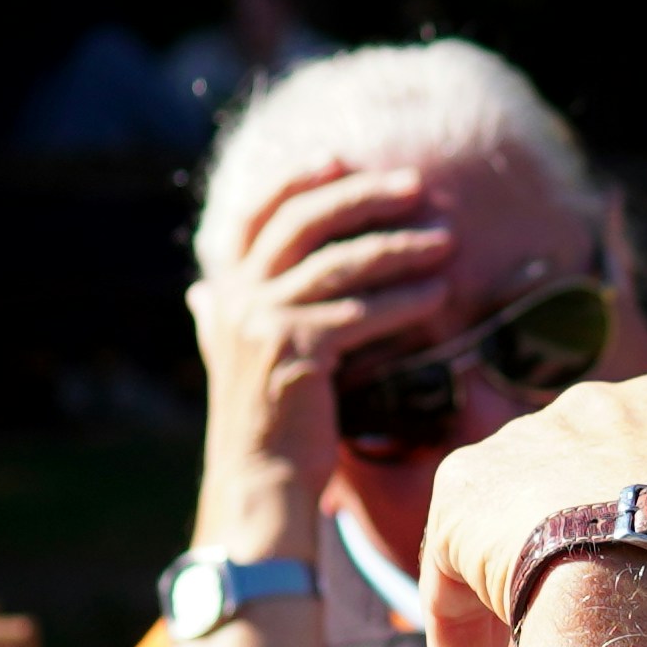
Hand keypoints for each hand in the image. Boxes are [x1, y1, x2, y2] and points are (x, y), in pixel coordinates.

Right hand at [184, 163, 458, 555]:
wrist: (260, 487)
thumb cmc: (263, 427)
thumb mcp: (232, 362)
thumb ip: (220, 320)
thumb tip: (199, 291)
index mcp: (225, 293)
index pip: (257, 215)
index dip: (297, 181)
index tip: (341, 159)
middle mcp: (238, 298)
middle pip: (305, 222)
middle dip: (365, 197)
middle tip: (417, 185)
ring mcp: (264, 322)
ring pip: (342, 264)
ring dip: (400, 245)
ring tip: (447, 239)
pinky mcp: (297, 351)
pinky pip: (362, 311)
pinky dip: (404, 298)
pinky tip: (438, 292)